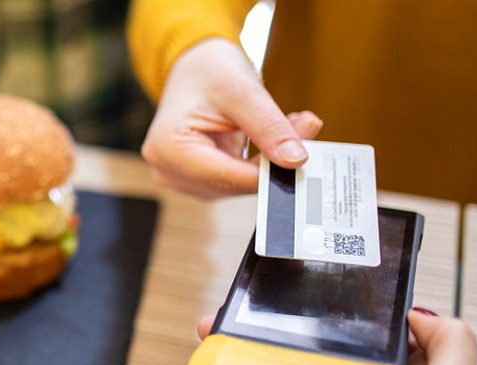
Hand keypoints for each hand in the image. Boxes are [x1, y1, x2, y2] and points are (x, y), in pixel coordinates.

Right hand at [141, 38, 322, 197]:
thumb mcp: (240, 91)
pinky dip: (260, 161)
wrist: (193, 67)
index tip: (305, 152)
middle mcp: (171, 171)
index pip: (229, 178)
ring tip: (293, 124)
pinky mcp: (200, 179)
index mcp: (170, 149)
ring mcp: (184, 178)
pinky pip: (238, 179)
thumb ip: (268, 127)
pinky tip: (274, 137)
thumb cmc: (206, 70)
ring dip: (270, 160)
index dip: (270, 170)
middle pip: (235, 183)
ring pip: (240, 184)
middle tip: (306, 125)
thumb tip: (295, 160)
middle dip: (274, 160)